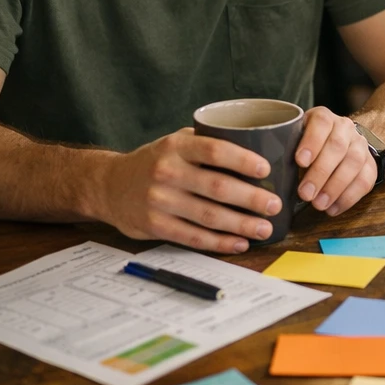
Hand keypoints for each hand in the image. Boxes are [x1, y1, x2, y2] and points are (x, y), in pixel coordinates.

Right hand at [96, 129, 280, 253]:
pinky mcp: (155, 226)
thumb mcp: (176, 142)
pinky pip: (193, 237)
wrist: (109, 185)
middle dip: (251, 198)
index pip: (215, 150)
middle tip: (275, 205)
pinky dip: (219, 242)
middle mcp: (167, 172)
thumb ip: (208, 142)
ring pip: (209, 216)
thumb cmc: (156, 161)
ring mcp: (160, 200)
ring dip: (241, 224)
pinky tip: (239, 242)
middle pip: (218, 187)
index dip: (243, 160)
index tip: (266, 170)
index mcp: (177, 146)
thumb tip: (259, 147)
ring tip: (264, 227)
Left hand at [296, 106, 376, 216]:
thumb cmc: (308, 146)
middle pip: (337, 147)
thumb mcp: (295, 139)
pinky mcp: (370, 165)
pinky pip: (365, 181)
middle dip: (320, 172)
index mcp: (324, 118)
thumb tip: (267, 173)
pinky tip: (333, 209)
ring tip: (319, 205)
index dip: (312, 141)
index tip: (299, 161)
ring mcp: (360, 145)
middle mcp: (345, 128)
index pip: (321, 123)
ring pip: (354, 163)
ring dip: (335, 187)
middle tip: (305, 194)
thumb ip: (285, 150)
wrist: (341, 143)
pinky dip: (348, 197)